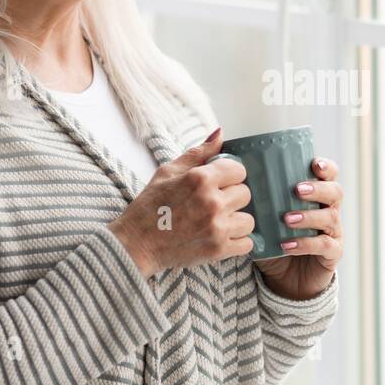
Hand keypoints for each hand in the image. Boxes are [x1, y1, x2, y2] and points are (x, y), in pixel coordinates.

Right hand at [108, 126, 255, 276]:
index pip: (239, 170)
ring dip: (236, 220)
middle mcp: (212, 202)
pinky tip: (222, 236)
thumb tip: (220, 134)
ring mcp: (217, 227)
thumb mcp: (167, 172)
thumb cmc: (149, 207)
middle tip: (214, 203)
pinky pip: (247, 244)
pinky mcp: (218, 250)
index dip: (230, 175)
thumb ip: (198, 153)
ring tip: (218, 222)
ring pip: (249, 220)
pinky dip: (238, 241)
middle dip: (232, 197)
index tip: (220, 183)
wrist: (135, 245)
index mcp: (200, 179)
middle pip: (245, 194)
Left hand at [254, 154, 343, 299]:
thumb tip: (232, 178)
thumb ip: (257, 200)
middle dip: (317, 188)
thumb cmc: (275, 241)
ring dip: (309, 216)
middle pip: (335, 192)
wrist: (287, 279)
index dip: (325, 167)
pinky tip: (287, 245)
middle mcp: (329, 210)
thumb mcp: (265, 218)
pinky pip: (325, 246)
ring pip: (331, 217)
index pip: (329, 175)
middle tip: (297, 190)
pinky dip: (305, 244)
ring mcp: (333, 232)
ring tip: (287, 219)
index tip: (313, 164)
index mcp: (317, 196)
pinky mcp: (332, 254)